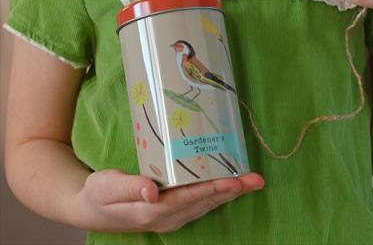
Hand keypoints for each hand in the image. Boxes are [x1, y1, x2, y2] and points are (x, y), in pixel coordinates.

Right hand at [75, 169, 263, 232]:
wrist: (90, 210)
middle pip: (206, 201)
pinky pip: (200, 202)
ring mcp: (172, 217)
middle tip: (257, 179)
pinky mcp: (172, 212)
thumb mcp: (107, 187)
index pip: (191, 197)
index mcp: (153, 210)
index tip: (237, 182)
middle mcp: (168, 216)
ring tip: (251, 181)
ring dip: (230, 192)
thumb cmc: (98, 194)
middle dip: (233, 190)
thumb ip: (129, 187)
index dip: (215, 189)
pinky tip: (228, 183)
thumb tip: (152, 190)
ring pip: (206, 203)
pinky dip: (217, 192)